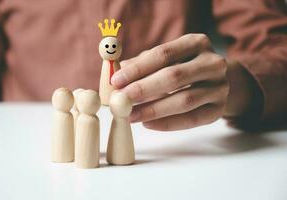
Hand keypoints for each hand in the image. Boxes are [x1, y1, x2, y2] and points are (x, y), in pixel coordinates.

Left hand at [111, 34, 228, 130]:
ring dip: (153, 110)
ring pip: (184, 100)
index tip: (116, 81)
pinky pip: (192, 119)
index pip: (163, 54)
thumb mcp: (165, 60)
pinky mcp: (219, 109)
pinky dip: (168, 124)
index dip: (138, 68)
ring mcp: (220, 87)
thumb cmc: (182, 68)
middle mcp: (213, 62)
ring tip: (131, 115)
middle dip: (144, 89)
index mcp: (196, 43)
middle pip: (174, 76)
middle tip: (121, 100)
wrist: (213, 82)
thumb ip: (143, 64)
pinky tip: (148, 124)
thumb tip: (116, 75)